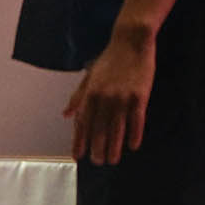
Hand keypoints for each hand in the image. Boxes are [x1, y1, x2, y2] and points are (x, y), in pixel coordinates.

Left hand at [65, 23, 155, 163]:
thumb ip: (77, 97)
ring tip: (112, 160)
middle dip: (97, 148)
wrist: (131, 41)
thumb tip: (65, 115)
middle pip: (98, 129)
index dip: (79, 141)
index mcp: (90, 93)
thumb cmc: (109, 59)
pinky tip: (133, 146)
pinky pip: (136, 120)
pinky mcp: (139, 96)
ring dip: (114, 147)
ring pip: (117, 129)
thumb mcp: (89, 76)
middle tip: (98, 162)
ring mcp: (122, 98)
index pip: (82, 123)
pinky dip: (134, 134)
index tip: (78, 156)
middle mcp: (104, 98)